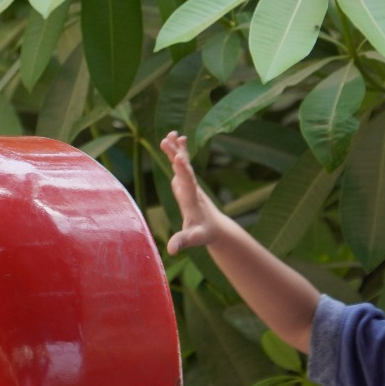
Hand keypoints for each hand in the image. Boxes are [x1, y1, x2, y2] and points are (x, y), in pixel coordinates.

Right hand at [160, 131, 238, 254]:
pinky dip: (178, 151)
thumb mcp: (193, 238)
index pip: (188, 183)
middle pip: (183, 169)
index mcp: (192, 199)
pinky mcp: (186, 182)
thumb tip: (172, 250)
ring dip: (176, 149)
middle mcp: (192, 188)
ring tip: (171, 134)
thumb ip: (183, 241)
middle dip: (176, 155)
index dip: (183, 170)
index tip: (178, 157)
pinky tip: (176, 137)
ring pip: (182, 163)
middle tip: (169, 140)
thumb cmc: (203, 233)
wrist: (215, 227)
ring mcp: (189, 183)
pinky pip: (182, 164)